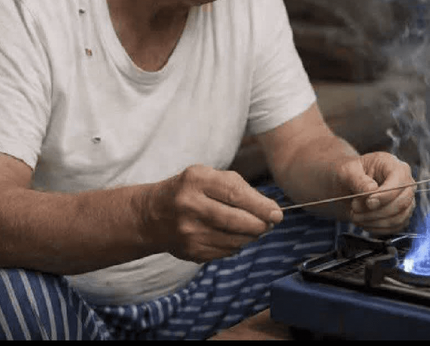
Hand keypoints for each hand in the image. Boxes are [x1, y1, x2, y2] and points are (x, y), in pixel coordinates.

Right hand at [142, 164, 283, 262]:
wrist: (152, 214)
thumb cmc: (189, 190)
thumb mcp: (207, 176)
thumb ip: (238, 188)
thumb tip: (270, 211)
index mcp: (196, 180)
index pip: (235, 193)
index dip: (260, 205)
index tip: (277, 213)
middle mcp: (189, 205)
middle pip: (236, 220)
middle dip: (259, 224)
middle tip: (269, 224)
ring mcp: (188, 231)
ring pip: (233, 240)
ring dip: (250, 236)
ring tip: (253, 229)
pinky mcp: (190, 251)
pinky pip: (225, 252)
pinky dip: (236, 245)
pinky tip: (234, 237)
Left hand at [338, 152, 415, 234]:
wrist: (348, 184)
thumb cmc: (349, 174)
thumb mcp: (347, 172)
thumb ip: (358, 180)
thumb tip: (371, 190)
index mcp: (392, 165)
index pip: (399, 182)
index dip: (385, 195)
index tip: (368, 202)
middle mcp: (404, 182)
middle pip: (402, 202)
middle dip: (377, 211)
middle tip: (355, 210)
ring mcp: (406, 199)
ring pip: (399, 217)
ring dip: (375, 221)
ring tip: (355, 217)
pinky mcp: (402, 214)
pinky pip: (396, 227)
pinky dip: (378, 228)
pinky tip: (364, 223)